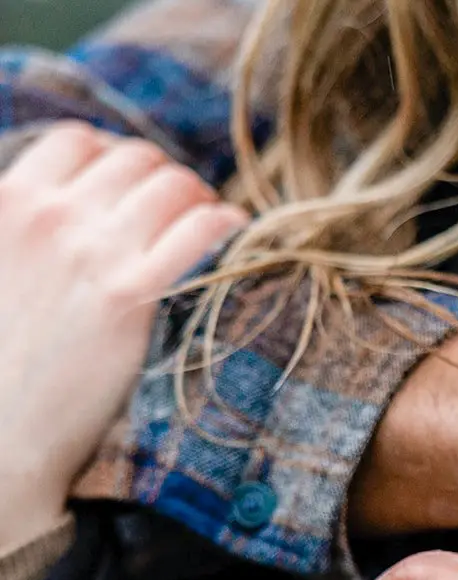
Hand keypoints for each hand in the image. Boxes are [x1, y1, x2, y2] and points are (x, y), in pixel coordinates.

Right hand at [0, 123, 245, 550]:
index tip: (137, 190)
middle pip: (137, 160)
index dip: (117, 159)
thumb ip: (20, 230)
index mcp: (7, 201)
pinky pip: (200, 229)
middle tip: (184, 212)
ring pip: (174, 185)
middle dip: (166, 180)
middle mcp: (49, 215)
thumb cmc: (0, 360)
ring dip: (200, 198)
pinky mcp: (132, 295)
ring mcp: (93, 251)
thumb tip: (62, 213)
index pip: (80, 141)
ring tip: (209, 224)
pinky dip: (225, 222)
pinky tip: (234, 234)